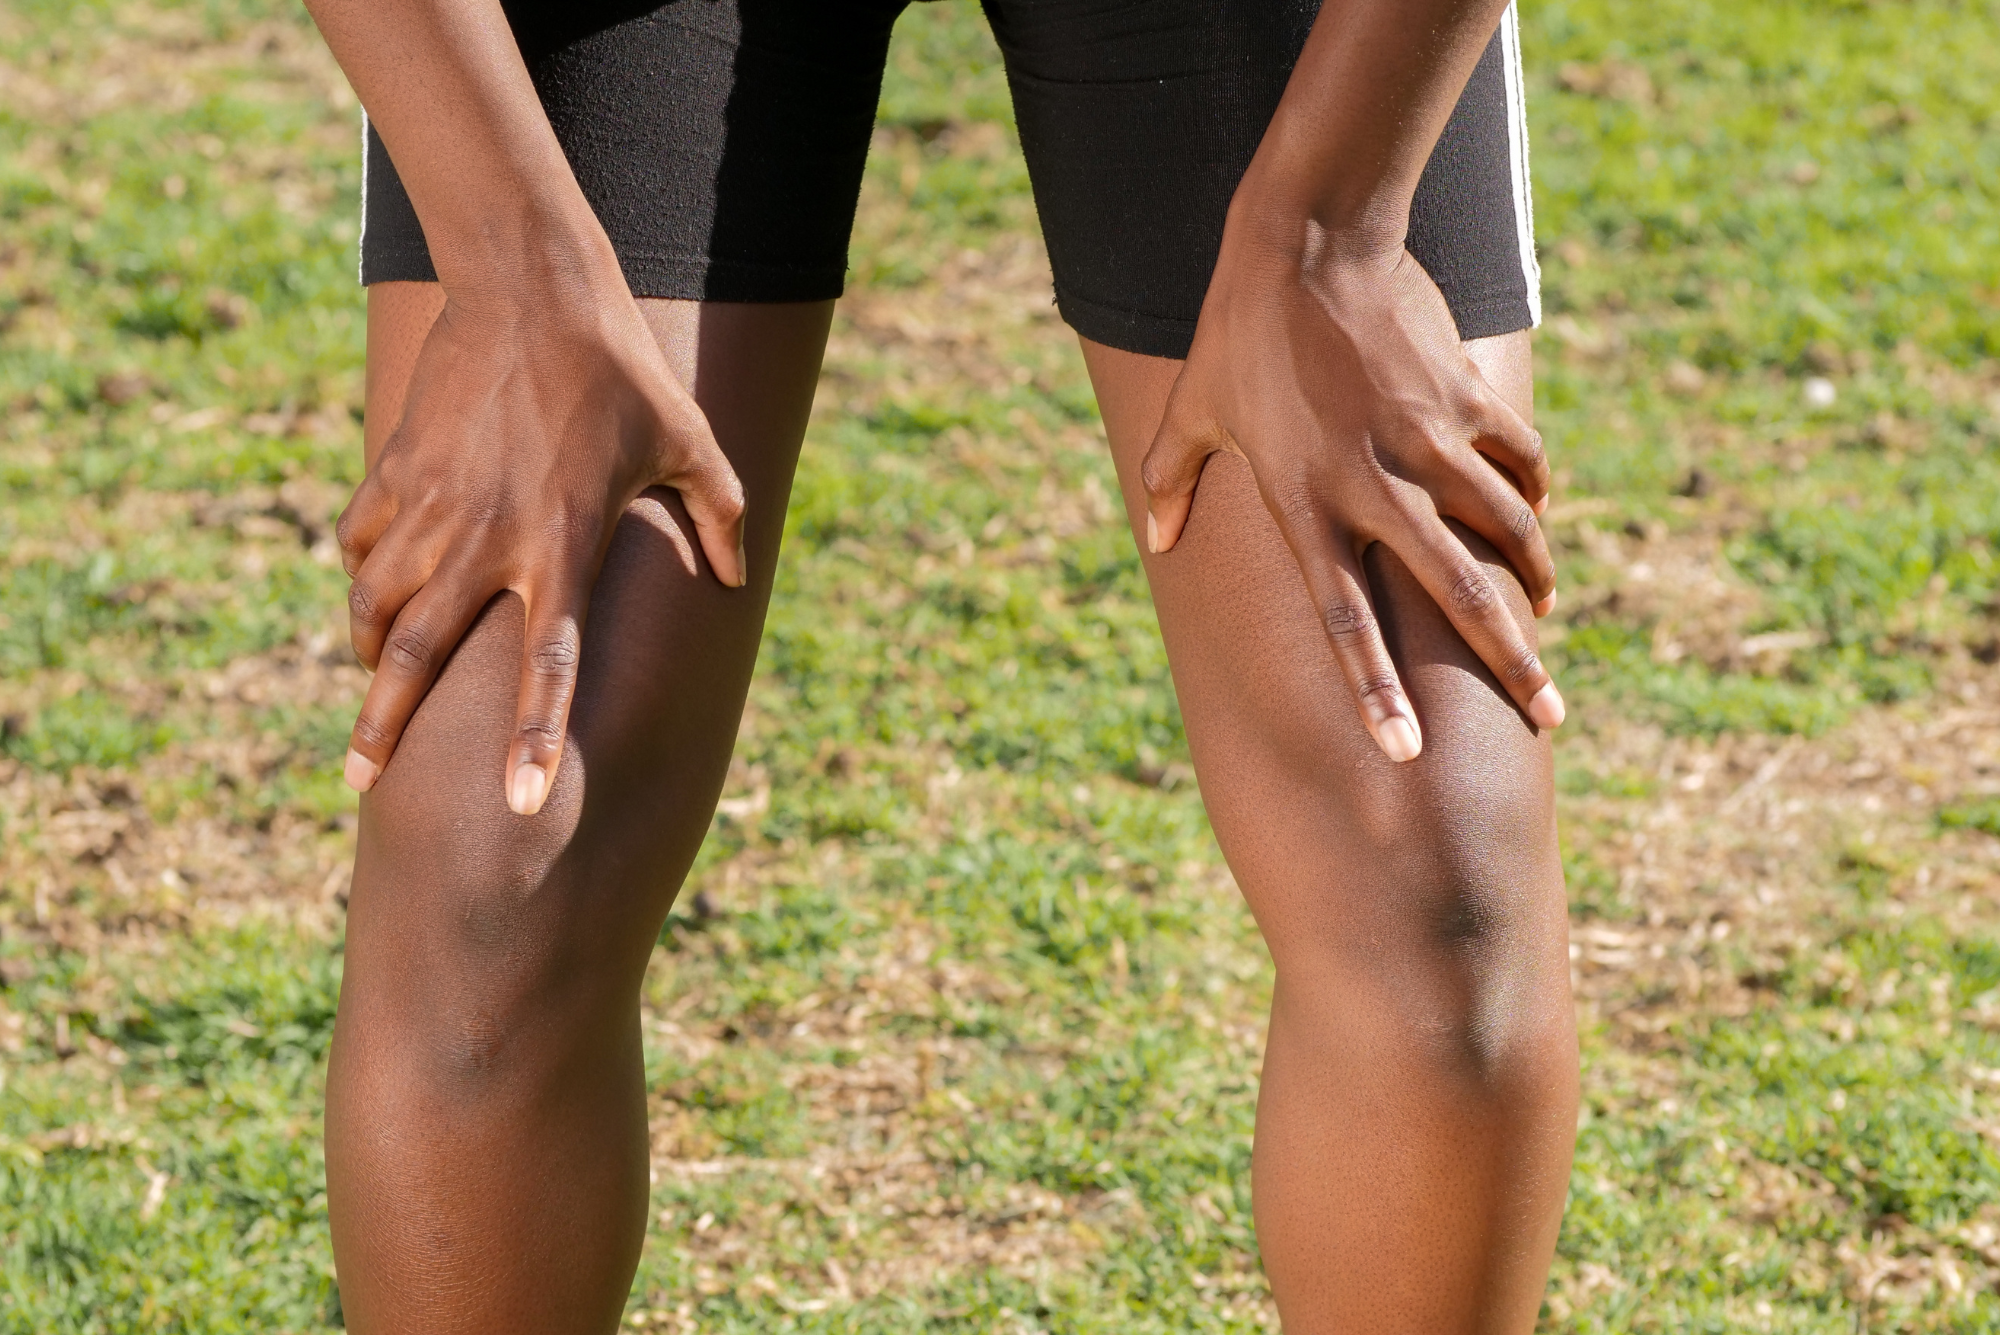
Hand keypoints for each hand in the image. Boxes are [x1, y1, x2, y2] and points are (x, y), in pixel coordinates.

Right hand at [337, 278, 746, 813]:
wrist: (532, 284)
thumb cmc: (623, 370)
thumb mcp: (690, 441)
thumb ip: (721, 515)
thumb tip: (739, 581)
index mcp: (563, 548)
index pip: (549, 668)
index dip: (534, 740)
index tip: (517, 805)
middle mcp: (487, 540)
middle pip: (420, 656)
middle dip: (384, 727)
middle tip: (360, 781)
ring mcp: (433, 504)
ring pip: (377, 604)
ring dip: (370, 655)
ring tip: (372, 689)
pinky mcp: (397, 467)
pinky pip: (361, 543)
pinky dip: (362, 576)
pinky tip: (373, 591)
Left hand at [1142, 226, 1561, 762]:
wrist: (1309, 241)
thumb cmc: (1239, 334)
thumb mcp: (1191, 410)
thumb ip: (1168, 480)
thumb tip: (1157, 538)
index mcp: (1304, 504)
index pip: (1342, 620)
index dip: (1374, 690)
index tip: (1405, 751)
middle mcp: (1372, 485)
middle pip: (1455, 593)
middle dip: (1510, 661)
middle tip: (1550, 715)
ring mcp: (1427, 442)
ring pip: (1505, 530)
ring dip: (1533, 579)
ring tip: (1545, 616)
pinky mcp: (1464, 397)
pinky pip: (1517, 463)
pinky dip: (1532, 497)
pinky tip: (1534, 519)